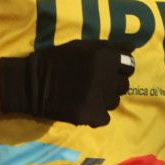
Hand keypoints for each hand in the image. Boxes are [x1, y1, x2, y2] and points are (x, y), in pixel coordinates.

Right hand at [0, 39, 136, 126]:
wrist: (31, 83)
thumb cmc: (57, 60)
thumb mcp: (82, 46)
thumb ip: (109, 46)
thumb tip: (133, 48)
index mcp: (104, 58)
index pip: (129, 66)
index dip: (119, 68)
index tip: (107, 70)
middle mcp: (105, 78)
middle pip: (124, 85)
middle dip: (112, 84)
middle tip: (94, 83)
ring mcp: (98, 99)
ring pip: (115, 102)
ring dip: (104, 100)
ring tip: (86, 95)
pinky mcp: (90, 116)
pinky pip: (105, 118)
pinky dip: (96, 115)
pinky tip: (83, 107)